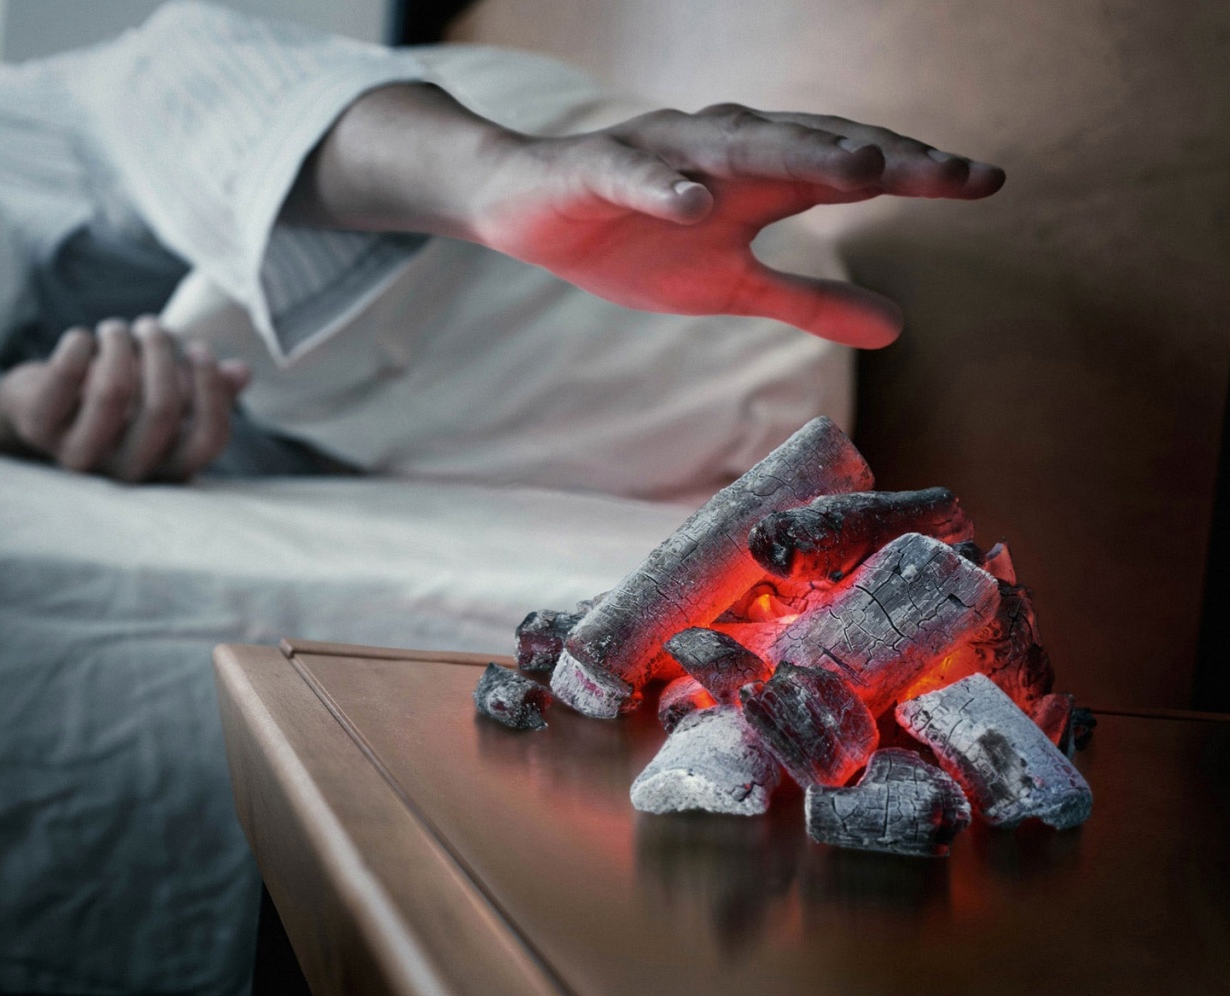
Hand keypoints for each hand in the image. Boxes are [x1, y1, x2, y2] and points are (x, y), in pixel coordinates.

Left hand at [0, 317, 249, 481]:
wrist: (40, 412)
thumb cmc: (118, 403)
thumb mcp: (166, 398)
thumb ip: (208, 390)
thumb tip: (241, 372)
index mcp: (168, 466)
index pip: (209, 438)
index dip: (212, 388)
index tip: (199, 348)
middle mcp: (128, 471)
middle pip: (163, 409)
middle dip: (161, 353)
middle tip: (152, 326)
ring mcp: (80, 455)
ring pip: (114, 391)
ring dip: (120, 344)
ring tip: (116, 328)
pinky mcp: (38, 428)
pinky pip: (65, 377)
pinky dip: (78, 345)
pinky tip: (82, 338)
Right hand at [469, 105, 1005, 347]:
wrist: (529, 211)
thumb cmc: (636, 240)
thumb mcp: (731, 284)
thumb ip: (809, 300)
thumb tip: (897, 328)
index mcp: (760, 180)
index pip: (850, 169)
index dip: (917, 174)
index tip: (987, 183)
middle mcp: (723, 153)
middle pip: (812, 147)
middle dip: (881, 157)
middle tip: (951, 174)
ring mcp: (663, 156)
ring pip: (737, 146)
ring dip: (798, 154)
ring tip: (861, 175)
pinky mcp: (598, 169)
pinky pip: (635, 175)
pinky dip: (664, 185)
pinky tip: (695, 202)